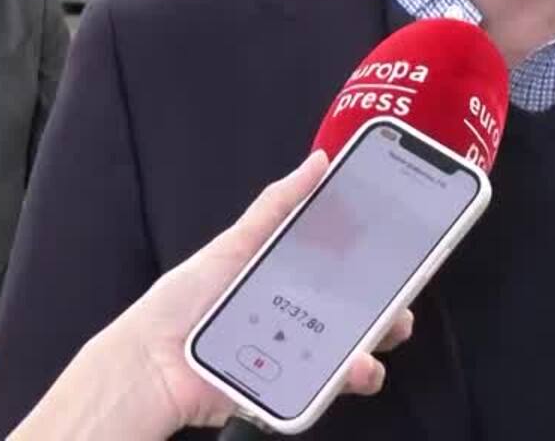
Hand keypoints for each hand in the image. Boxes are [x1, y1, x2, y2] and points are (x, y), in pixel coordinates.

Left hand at [10, 151, 413, 438]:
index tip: (401, 247)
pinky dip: (351, 376)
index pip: (343, 272)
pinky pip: (331, 386)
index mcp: (290, 282)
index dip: (375, 262)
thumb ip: (277, 205)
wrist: (152, 364)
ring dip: (377, 341)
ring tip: (385, 330)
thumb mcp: (235, 243)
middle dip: (388, 305)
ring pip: (354, 352)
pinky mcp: (292, 392)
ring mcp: (299, 358)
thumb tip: (318, 162)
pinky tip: (356, 366)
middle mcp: (300, 320)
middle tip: (402, 294)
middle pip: (357, 314)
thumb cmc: (185, 301)